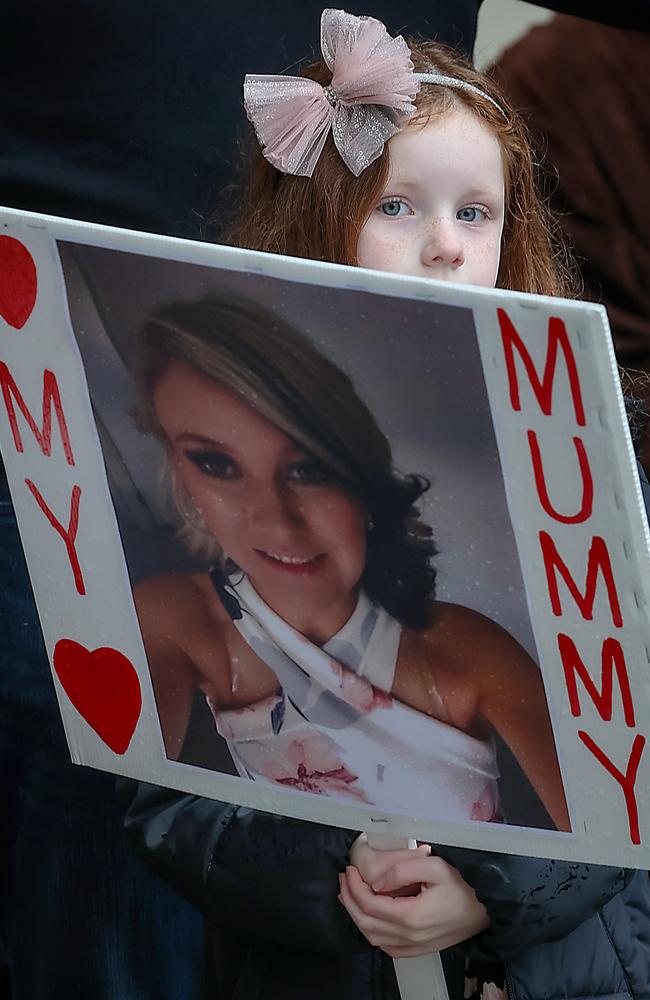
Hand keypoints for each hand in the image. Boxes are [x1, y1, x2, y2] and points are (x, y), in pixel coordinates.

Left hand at [339, 855, 488, 957]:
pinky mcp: (420, 949)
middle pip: (366, 923)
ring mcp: (415, 945)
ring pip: (373, 938)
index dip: (354, 887)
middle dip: (350, 899)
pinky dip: (372, 933)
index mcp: (411, 916)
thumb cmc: (464, 885)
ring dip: (357, 916)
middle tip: (344, 879)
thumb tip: (376, 881)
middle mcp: (410, 935)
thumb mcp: (434, 866)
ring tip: (350, 895)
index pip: (370, 904)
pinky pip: (388, 947)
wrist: (488, 910)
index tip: (349, 870)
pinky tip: (370, 919)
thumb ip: (402, 870)